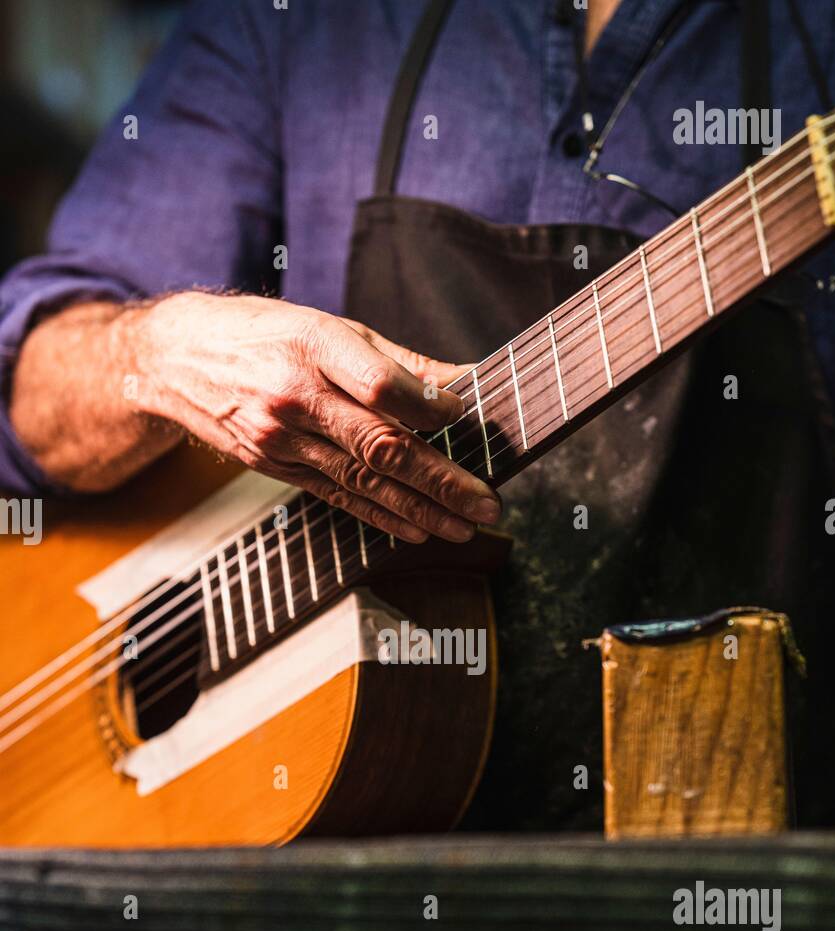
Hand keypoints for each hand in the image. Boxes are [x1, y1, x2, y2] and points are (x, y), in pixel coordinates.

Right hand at [140, 291, 499, 541]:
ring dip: (421, 510)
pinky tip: (418, 531)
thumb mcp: (327, 326)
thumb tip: (464, 381)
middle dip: (441, 479)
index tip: (466, 416)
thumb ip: (396, 361)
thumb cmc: (265, 333)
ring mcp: (281, 439)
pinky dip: (381, 517)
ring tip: (466, 526)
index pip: (381, 385)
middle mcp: (295, 396)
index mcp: (313, 345)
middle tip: (487, 501)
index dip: (429, 408)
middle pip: (379, 445)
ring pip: (362, 481)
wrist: (177, 359)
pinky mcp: (275, 468)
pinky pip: (337, 497)